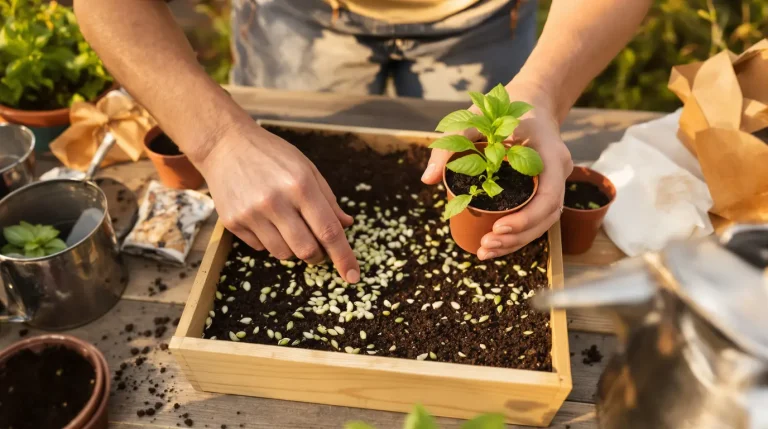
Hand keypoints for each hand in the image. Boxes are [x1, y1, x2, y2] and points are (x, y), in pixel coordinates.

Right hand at [199, 120, 360, 282]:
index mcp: (301, 185)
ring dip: (293, 249)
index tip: (353, 276)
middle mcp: (275, 201)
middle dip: (318, 256)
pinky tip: (266, 220)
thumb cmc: (272, 155)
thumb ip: (328, 199)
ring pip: (284, 254)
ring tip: (289, 227)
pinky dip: (270, 241)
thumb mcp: (307, 168)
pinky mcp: (233, 222)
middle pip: (307, 250)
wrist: (225, 145)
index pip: (329, 231)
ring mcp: (252, 213)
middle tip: (318, 247)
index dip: (343, 257)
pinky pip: (261, 248)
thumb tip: (346, 225)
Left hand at [421, 82, 572, 259]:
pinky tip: (495, 244)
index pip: (550, 196)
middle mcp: (559, 172)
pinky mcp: (544, 189)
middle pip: (547, 216)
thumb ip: (449, 145)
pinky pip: (536, 216)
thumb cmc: (500, 108)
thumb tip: (427, 180)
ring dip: (517, 241)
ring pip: (543, 222)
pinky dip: (517, 233)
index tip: (499, 227)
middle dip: (518, 237)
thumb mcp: (473, 119)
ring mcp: (554, 183)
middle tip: (486, 245)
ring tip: (486, 251)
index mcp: (551, 155)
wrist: (528, 99)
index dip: (527, 218)